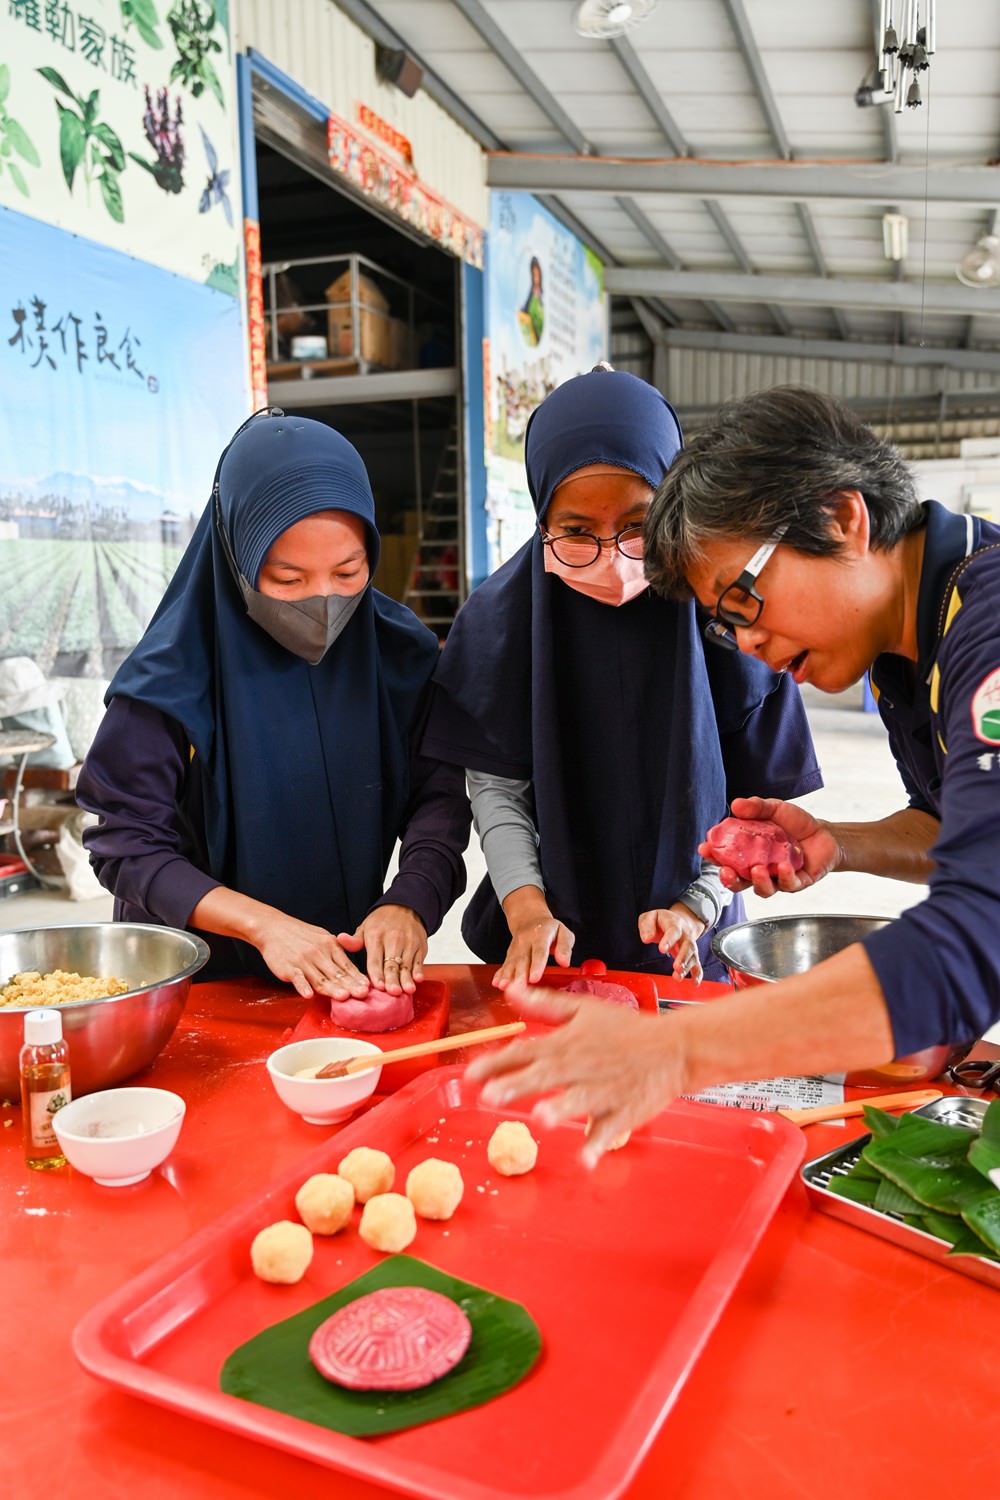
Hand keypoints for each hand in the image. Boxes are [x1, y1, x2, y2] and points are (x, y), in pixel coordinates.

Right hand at [254, 913, 369, 1000]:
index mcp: (329, 945)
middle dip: (350, 985)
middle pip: (336, 973)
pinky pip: (297, 978)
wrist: (273, 928)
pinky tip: (309, 995)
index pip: (346, 965)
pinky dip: (303, 986)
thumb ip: (339, 948)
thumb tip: (356, 958)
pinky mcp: (288, 968)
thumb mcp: (323, 935)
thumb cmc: (300, 934)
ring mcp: (303, 961)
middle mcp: (318, 953)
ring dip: (332, 988)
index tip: (368, 987)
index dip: (357, 977)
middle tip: (363, 994)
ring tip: (343, 997)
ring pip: (320, 978)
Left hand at [339, 905, 426, 994]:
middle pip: (392, 964)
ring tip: (407, 990)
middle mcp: (394, 940)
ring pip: (406, 964)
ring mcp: (408, 943)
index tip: (378, 986)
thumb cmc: (382, 922)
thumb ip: (354, 940)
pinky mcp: (420, 946)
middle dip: (393, 979)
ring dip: (407, 978)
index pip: (375, 959)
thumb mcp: (365, 927)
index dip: (377, 973)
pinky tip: (418, 979)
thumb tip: (341, 939)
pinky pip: (419, 960)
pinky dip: (419, 970)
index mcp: (376, 937)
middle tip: (392, 992)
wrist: (405, 907)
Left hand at [466, 980, 684, 1165]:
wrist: (674, 1047)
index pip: (525, 1052)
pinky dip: (598, 1145)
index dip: (496, 1063)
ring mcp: (602, 1091)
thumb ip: (544, 1005)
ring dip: (559, 1110)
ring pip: (577, 1101)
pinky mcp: (623, 1112)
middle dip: (516, 1086)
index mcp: (566, 1044)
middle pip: (544, 1077)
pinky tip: (585, 1160)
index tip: (469, 1075)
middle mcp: (579, 1067)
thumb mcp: (583, 1009)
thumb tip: (510, 990)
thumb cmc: (626, 1029)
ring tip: (539, 1118)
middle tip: (489, 1098)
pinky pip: (608, 1131)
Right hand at [495, 887, 574, 987]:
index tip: (534, 978)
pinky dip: (500, 974)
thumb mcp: (564, 933)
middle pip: (522, 959)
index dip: (536, 965)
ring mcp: (516, 947)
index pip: (539, 951)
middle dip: (519, 974)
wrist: (530, 920)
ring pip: (511, 962)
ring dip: (507, 975)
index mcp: (541, 935)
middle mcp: (526, 941)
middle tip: (518, 988)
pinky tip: (496, 982)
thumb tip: (565, 962)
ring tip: (504, 986)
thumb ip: (565, 947)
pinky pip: (504, 964)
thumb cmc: (550, 930)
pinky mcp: (510, 954)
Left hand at [637, 903, 704, 982]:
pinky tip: (695, 982)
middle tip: (677, 967)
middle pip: (688, 945)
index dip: (669, 940)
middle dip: (683, 957)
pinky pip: (697, 964)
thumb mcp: (650, 917)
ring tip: (678, 976)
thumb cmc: (661, 921)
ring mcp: (689, 945)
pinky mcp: (691, 955)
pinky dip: (697, 973)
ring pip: (692, 956)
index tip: (662, 949)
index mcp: (674, 923)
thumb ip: (647, 925)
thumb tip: (646, 938)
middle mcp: (685, 935)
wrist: (678, 920)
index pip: (674, 931)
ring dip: (687, 967)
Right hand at [699, 796, 842, 897]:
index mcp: (749, 853)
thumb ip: (756, 807)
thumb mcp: (774, 809)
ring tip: (757, 870)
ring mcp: (778, 878)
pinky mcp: (797, 883)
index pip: (727, 858)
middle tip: (725, 871)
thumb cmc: (795, 824)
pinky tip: (783, 866)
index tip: (705, 848)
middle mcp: (760, 869)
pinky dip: (785, 877)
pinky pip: (788, 885)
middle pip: (739, 881)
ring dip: (757, 882)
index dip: (714, 856)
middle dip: (729, 879)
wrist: (825, 833)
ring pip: (762, 889)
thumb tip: (735, 804)